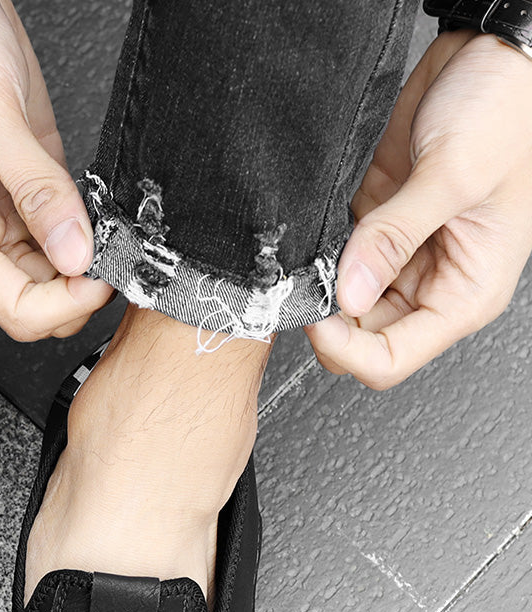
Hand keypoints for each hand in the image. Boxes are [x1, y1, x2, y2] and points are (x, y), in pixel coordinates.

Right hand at [0, 0, 111, 340]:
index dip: (62, 303)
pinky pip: (59, 230)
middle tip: (115, 255)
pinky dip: (86, 230)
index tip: (100, 275)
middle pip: (34, 300)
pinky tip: (102, 212)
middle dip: (78, 290)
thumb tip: (74, 250)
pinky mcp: (25, 183)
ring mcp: (1, 208)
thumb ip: (35, 188)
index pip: (12, 306)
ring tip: (114, 234)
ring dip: (85, 264)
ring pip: (51, 272)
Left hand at [307, 31, 531, 388]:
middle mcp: (432, 283)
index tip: (315, 314)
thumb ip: (395, 237)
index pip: (391, 359)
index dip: (344, 349)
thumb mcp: (453, 175)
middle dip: (326, 318)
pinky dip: (315, 254)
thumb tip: (348, 292)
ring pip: (339, 303)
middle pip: (357, 338)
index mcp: (465, 292)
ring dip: (318, 285)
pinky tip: (313, 233)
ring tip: (311, 253)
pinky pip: (331, 260)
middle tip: (304, 282)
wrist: (492, 52)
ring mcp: (399, 257)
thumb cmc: (507, 109)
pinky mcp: (374, 226)